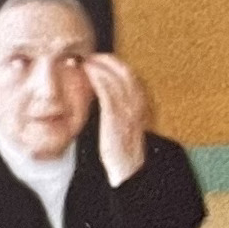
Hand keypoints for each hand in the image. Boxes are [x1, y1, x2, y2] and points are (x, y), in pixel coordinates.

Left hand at [87, 53, 153, 184]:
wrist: (127, 171)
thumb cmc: (121, 150)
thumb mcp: (124, 125)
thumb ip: (118, 108)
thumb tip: (104, 94)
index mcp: (142, 104)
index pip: (130, 75)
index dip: (114, 64)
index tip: (99, 59)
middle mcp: (139, 104)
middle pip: (125, 72)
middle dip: (107, 61)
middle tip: (90, 56)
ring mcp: (129, 110)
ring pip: (116, 78)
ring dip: (100, 66)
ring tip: (85, 61)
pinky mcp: (116, 117)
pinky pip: (108, 90)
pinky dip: (98, 78)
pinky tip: (88, 73)